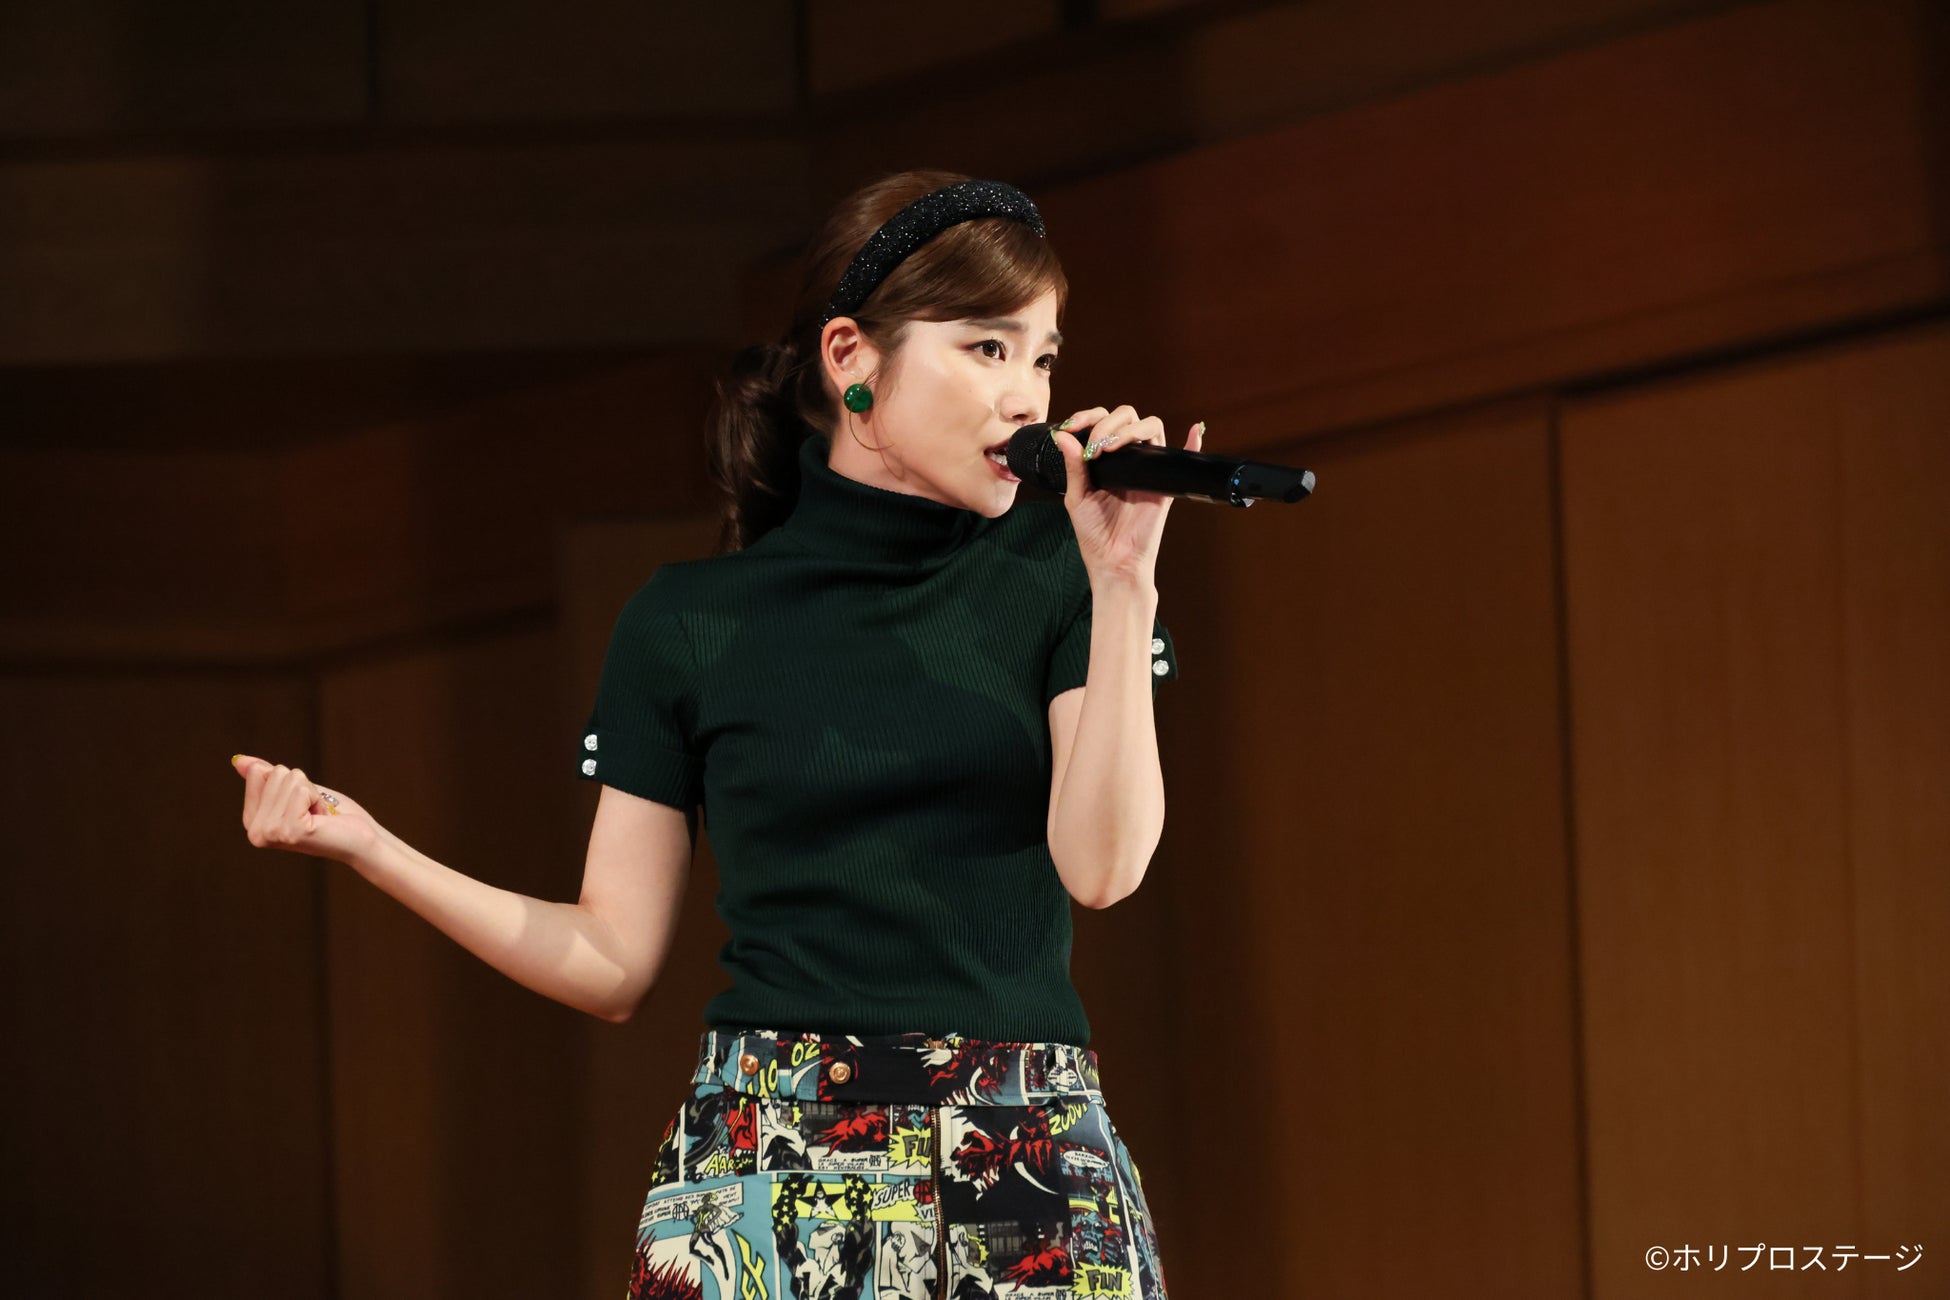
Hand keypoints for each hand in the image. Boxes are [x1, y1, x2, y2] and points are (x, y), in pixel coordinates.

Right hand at [231, 753, 379, 865]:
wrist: (362, 841)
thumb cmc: (334, 816)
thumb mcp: (297, 792)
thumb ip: (268, 778)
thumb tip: (239, 760)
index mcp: (251, 822)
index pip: (259, 772)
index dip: (290, 782)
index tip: (302, 804)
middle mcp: (255, 832)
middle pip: (276, 773)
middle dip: (303, 787)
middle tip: (314, 812)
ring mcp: (271, 833)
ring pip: (291, 779)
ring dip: (313, 794)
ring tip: (319, 816)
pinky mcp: (290, 831)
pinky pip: (303, 791)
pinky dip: (319, 800)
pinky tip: (323, 820)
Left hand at [1047, 405, 1205, 585]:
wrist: (1113, 561)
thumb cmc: (1094, 533)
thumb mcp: (1077, 497)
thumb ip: (1073, 466)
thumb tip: (1062, 436)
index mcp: (1105, 457)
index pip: (1101, 420)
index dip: (1086, 417)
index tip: (1069, 428)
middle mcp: (1127, 457)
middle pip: (1127, 416)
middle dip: (1107, 423)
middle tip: (1095, 447)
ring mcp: (1148, 467)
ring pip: (1150, 427)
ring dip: (1130, 429)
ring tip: (1109, 448)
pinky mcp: (1164, 483)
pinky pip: (1184, 457)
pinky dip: (1194, 441)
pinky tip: (1195, 429)